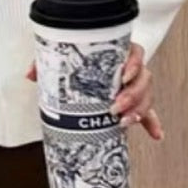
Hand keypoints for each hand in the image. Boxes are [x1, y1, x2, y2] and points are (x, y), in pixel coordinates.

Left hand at [24, 41, 164, 141]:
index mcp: (118, 53)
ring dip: (139, 110)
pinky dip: (152, 123)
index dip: (133, 64)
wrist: (78, 64)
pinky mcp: (133, 103)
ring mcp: (133, 87)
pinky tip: (155, 134)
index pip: (135, 53)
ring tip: (124, 122)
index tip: (123, 76)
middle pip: (143, 79)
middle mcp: (129, 69)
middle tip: (115, 107)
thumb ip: (47, 62)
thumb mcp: (61, 57)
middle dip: (132, 95)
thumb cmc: (77, 59)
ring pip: (146, 96)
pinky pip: (148, 112)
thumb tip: (32, 75)